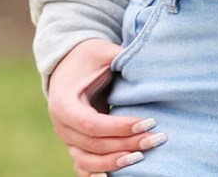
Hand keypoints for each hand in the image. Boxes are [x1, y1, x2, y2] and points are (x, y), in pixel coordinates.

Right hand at [47, 38, 166, 176]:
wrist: (68, 64)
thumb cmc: (89, 57)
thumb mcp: (103, 52)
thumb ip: (120, 57)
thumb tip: (146, 60)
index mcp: (64, 103)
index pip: (91, 124)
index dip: (119, 127)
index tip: (147, 122)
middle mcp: (61, 125)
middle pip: (94, 145)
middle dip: (126, 144)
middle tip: (156, 138)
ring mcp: (67, 138)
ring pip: (88, 161)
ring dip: (115, 162)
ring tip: (142, 155)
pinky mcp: (75, 144)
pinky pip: (84, 165)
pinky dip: (99, 173)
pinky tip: (120, 174)